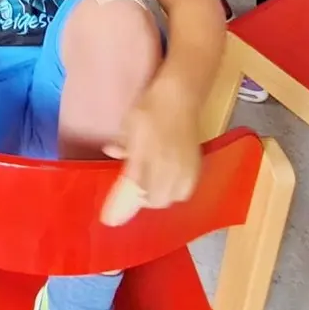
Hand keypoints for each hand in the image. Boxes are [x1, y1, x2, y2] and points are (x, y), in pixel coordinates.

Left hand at [103, 82, 201, 225]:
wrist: (180, 95)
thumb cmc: (150, 107)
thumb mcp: (130, 125)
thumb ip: (123, 145)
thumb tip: (112, 152)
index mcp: (147, 157)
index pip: (135, 191)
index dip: (123, 205)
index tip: (113, 214)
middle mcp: (167, 166)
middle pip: (156, 200)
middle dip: (143, 202)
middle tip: (135, 193)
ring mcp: (184, 167)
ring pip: (173, 197)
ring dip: (160, 197)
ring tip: (152, 189)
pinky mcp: (196, 165)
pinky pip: (186, 189)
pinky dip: (176, 191)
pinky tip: (169, 183)